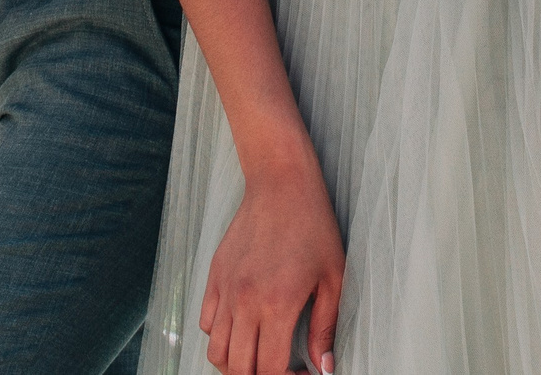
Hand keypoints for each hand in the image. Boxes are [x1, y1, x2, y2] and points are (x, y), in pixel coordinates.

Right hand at [201, 168, 343, 373]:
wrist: (280, 184)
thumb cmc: (313, 226)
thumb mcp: (333, 278)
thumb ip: (326, 328)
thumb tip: (325, 368)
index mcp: (277, 305)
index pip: (269, 371)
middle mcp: (244, 301)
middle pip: (237, 369)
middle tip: (282, 371)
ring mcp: (225, 289)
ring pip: (216, 352)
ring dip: (236, 364)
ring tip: (259, 357)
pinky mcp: (214, 276)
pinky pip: (206, 323)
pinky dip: (220, 337)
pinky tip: (243, 330)